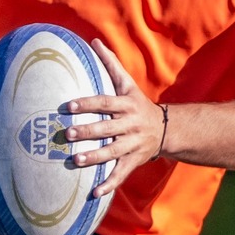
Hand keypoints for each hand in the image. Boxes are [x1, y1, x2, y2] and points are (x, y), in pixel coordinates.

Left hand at [66, 40, 165, 199]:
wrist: (167, 130)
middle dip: (87, 131)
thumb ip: (110, 64)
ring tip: (75, 160)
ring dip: (94, 157)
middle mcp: (130, 125)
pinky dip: (108, 185)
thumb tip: (94, 41)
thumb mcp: (127, 84)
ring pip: (112, 152)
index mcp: (126, 105)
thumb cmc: (138, 104)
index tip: (67, 106)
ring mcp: (132, 144)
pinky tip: (94, 193)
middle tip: (67, 133)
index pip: (104, 103)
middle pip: (107, 128)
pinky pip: (121, 174)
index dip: (87, 103)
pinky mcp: (133, 161)